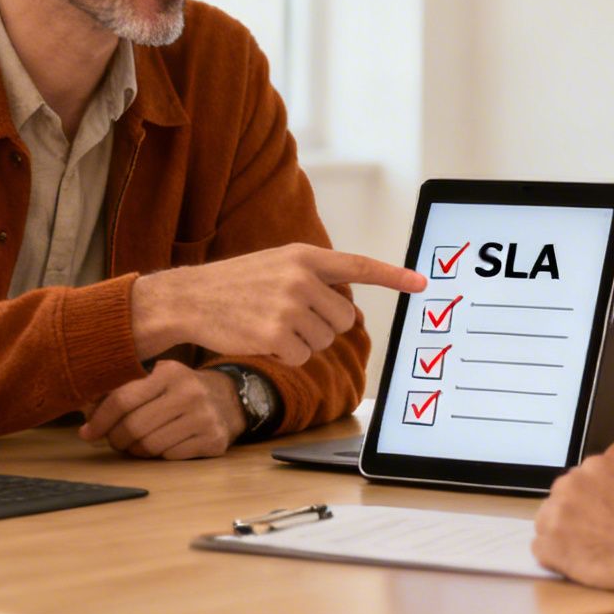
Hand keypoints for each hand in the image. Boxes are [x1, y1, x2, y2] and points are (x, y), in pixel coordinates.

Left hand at [78, 360, 243, 459]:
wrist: (229, 399)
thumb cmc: (180, 390)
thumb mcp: (156, 378)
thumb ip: (124, 390)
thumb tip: (86, 412)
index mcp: (169, 372)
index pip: (123, 399)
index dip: (100, 419)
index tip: (86, 432)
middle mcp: (188, 393)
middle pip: (134, 427)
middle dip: (116, 439)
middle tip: (113, 441)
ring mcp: (204, 418)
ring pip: (150, 446)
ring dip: (135, 450)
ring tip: (134, 444)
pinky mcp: (213, 441)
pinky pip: (170, 457)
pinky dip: (157, 456)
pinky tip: (159, 446)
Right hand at [129, 243, 426, 364]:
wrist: (191, 298)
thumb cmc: (236, 285)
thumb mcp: (276, 267)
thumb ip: (314, 280)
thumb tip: (350, 312)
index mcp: (303, 256)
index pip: (358, 265)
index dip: (393, 276)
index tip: (422, 282)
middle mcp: (300, 277)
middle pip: (343, 318)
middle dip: (323, 325)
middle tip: (290, 318)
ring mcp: (288, 306)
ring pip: (323, 340)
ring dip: (301, 341)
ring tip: (269, 324)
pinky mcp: (276, 334)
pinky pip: (302, 357)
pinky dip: (285, 355)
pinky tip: (261, 338)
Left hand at [531, 454, 613, 593]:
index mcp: (595, 465)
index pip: (580, 482)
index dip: (591, 502)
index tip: (603, 517)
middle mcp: (569, 483)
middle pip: (561, 500)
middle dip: (574, 516)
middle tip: (595, 536)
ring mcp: (555, 514)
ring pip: (547, 524)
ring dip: (562, 537)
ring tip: (588, 553)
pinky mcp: (548, 545)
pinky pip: (541, 550)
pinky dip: (556, 559)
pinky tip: (578, 566)